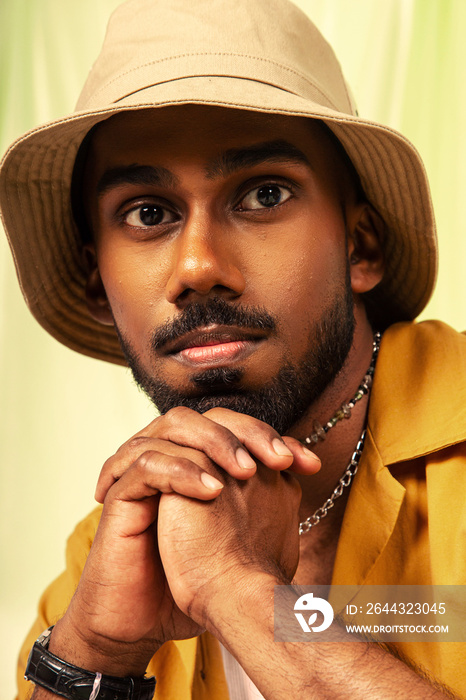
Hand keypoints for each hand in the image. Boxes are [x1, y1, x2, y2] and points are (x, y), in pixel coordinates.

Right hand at [51, 407, 317, 675]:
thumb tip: (303, 472)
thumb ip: (264, 498)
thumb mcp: (240, 535)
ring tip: (247, 471)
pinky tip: (212, 491)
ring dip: (215, 441)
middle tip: (280, 460)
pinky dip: (181, 469)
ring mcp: (140, 469)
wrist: (145, 620)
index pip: (233, 426)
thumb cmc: (192, 579)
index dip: (272, 436)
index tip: (309, 465)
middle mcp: (168, 455)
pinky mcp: (119, 494)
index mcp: (194, 460)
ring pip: (174, 425)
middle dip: (248, 431)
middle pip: (205, 415)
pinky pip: (147, 463)